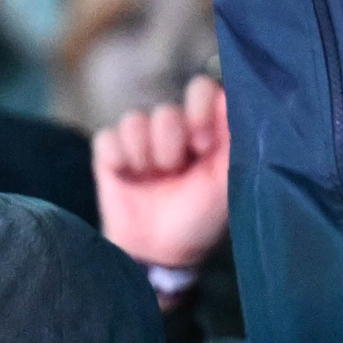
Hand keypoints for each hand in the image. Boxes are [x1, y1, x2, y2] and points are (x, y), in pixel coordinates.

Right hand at [95, 76, 231, 272]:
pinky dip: (119, 159)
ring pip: (134, 121)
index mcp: (203, 130)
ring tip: (153, 179)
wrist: (158, 252)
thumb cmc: (198, 217)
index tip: (202, 141)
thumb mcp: (225, 180)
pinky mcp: (110, 151)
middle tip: (176, 172)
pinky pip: (108, 137)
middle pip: (166, 112)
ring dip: (145, 156)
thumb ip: (234, 138)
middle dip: (171, 148)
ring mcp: (139, 138)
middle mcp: (172, 129)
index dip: (199, 109)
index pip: (200, 90)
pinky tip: (128, 177)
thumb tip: (232, 96)